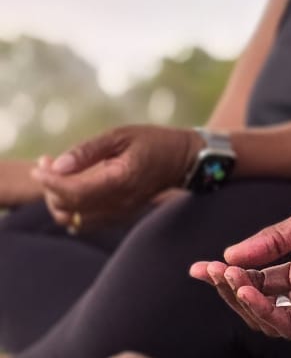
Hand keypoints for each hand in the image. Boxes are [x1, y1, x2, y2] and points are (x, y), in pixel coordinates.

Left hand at [35, 125, 195, 229]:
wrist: (183, 160)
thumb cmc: (154, 142)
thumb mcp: (121, 135)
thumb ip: (88, 151)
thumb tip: (58, 165)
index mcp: (121, 180)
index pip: (74, 192)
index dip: (50, 182)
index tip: (40, 165)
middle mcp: (120, 203)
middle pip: (69, 208)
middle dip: (50, 188)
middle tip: (46, 163)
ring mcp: (120, 213)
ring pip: (74, 219)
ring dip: (57, 200)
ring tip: (55, 175)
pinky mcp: (119, 216)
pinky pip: (85, 222)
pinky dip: (70, 207)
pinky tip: (69, 186)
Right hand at [189, 183, 290, 337]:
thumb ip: (271, 241)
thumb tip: (229, 256)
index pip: (257, 283)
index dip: (228, 278)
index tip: (199, 268)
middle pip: (260, 306)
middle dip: (230, 291)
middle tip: (213, 271)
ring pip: (273, 321)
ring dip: (244, 303)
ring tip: (228, 280)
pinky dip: (267, 310)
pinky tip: (248, 291)